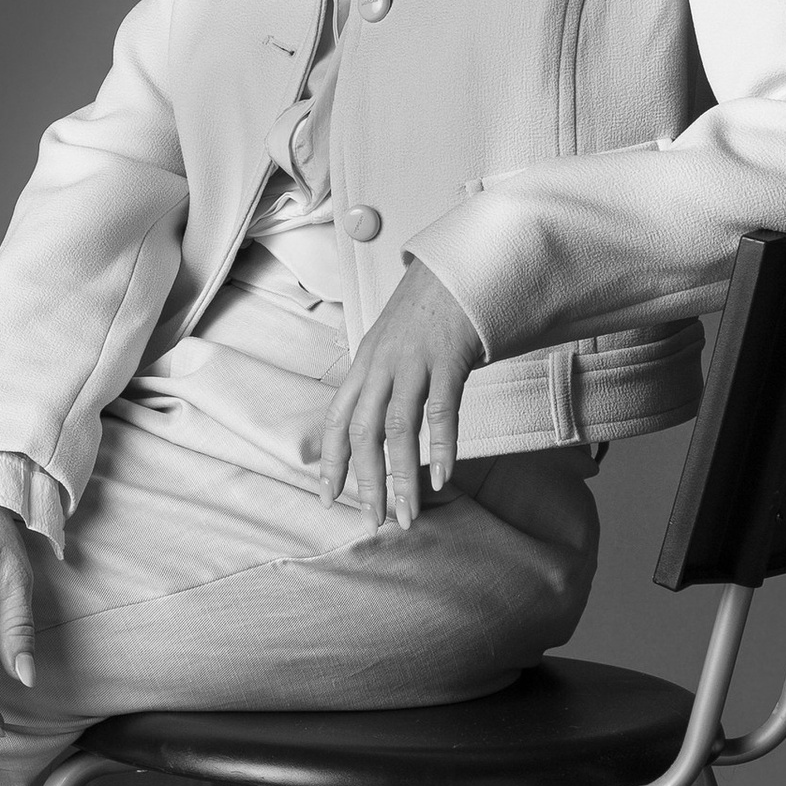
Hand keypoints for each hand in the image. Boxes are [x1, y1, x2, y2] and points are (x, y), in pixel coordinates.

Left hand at [318, 259, 484, 531]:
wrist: (457, 264)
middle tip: (373, 521)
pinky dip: (442, 447)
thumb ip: (380, 380)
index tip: (329, 498)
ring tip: (406, 514)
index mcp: (364, 365)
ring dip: (402, 477)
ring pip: (399, 429)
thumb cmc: (427, 309)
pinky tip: (440, 478)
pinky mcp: (448, 357)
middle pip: (364, 433)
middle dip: (367, 482)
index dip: (330, 462)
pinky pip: (442, 410)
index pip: (337, 421)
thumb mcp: (390, 343)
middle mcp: (381, 365)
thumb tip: (373, 422)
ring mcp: (413, 361)